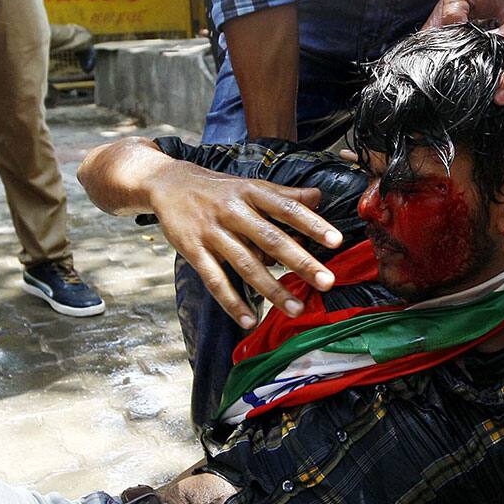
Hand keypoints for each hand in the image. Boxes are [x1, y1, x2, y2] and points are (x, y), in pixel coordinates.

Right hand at [148, 160, 341, 327]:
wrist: (167, 184)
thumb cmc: (218, 189)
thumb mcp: (250, 184)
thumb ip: (284, 195)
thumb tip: (318, 196)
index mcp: (251, 193)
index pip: (287, 209)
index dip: (312, 224)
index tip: (336, 241)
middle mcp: (233, 211)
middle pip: (271, 239)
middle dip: (301, 262)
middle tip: (327, 281)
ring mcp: (212, 232)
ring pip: (246, 264)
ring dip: (273, 289)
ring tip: (296, 308)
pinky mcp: (193, 250)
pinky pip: (215, 280)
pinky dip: (232, 302)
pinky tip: (250, 320)